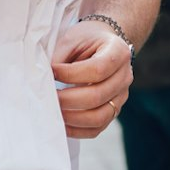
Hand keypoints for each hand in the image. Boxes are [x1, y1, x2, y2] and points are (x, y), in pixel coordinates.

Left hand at [51, 18, 133, 139]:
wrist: (104, 43)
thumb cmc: (87, 39)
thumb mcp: (73, 38)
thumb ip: (60, 58)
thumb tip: (44, 81)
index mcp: (118, 52)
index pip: (97, 70)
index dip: (71, 74)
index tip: (52, 71)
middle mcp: (125, 76)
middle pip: (98, 96)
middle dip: (68, 100)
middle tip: (49, 97)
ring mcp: (121, 96)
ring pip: (100, 117)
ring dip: (73, 118)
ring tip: (54, 111)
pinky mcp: (114, 110)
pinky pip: (98, 128)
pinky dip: (78, 130)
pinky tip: (62, 124)